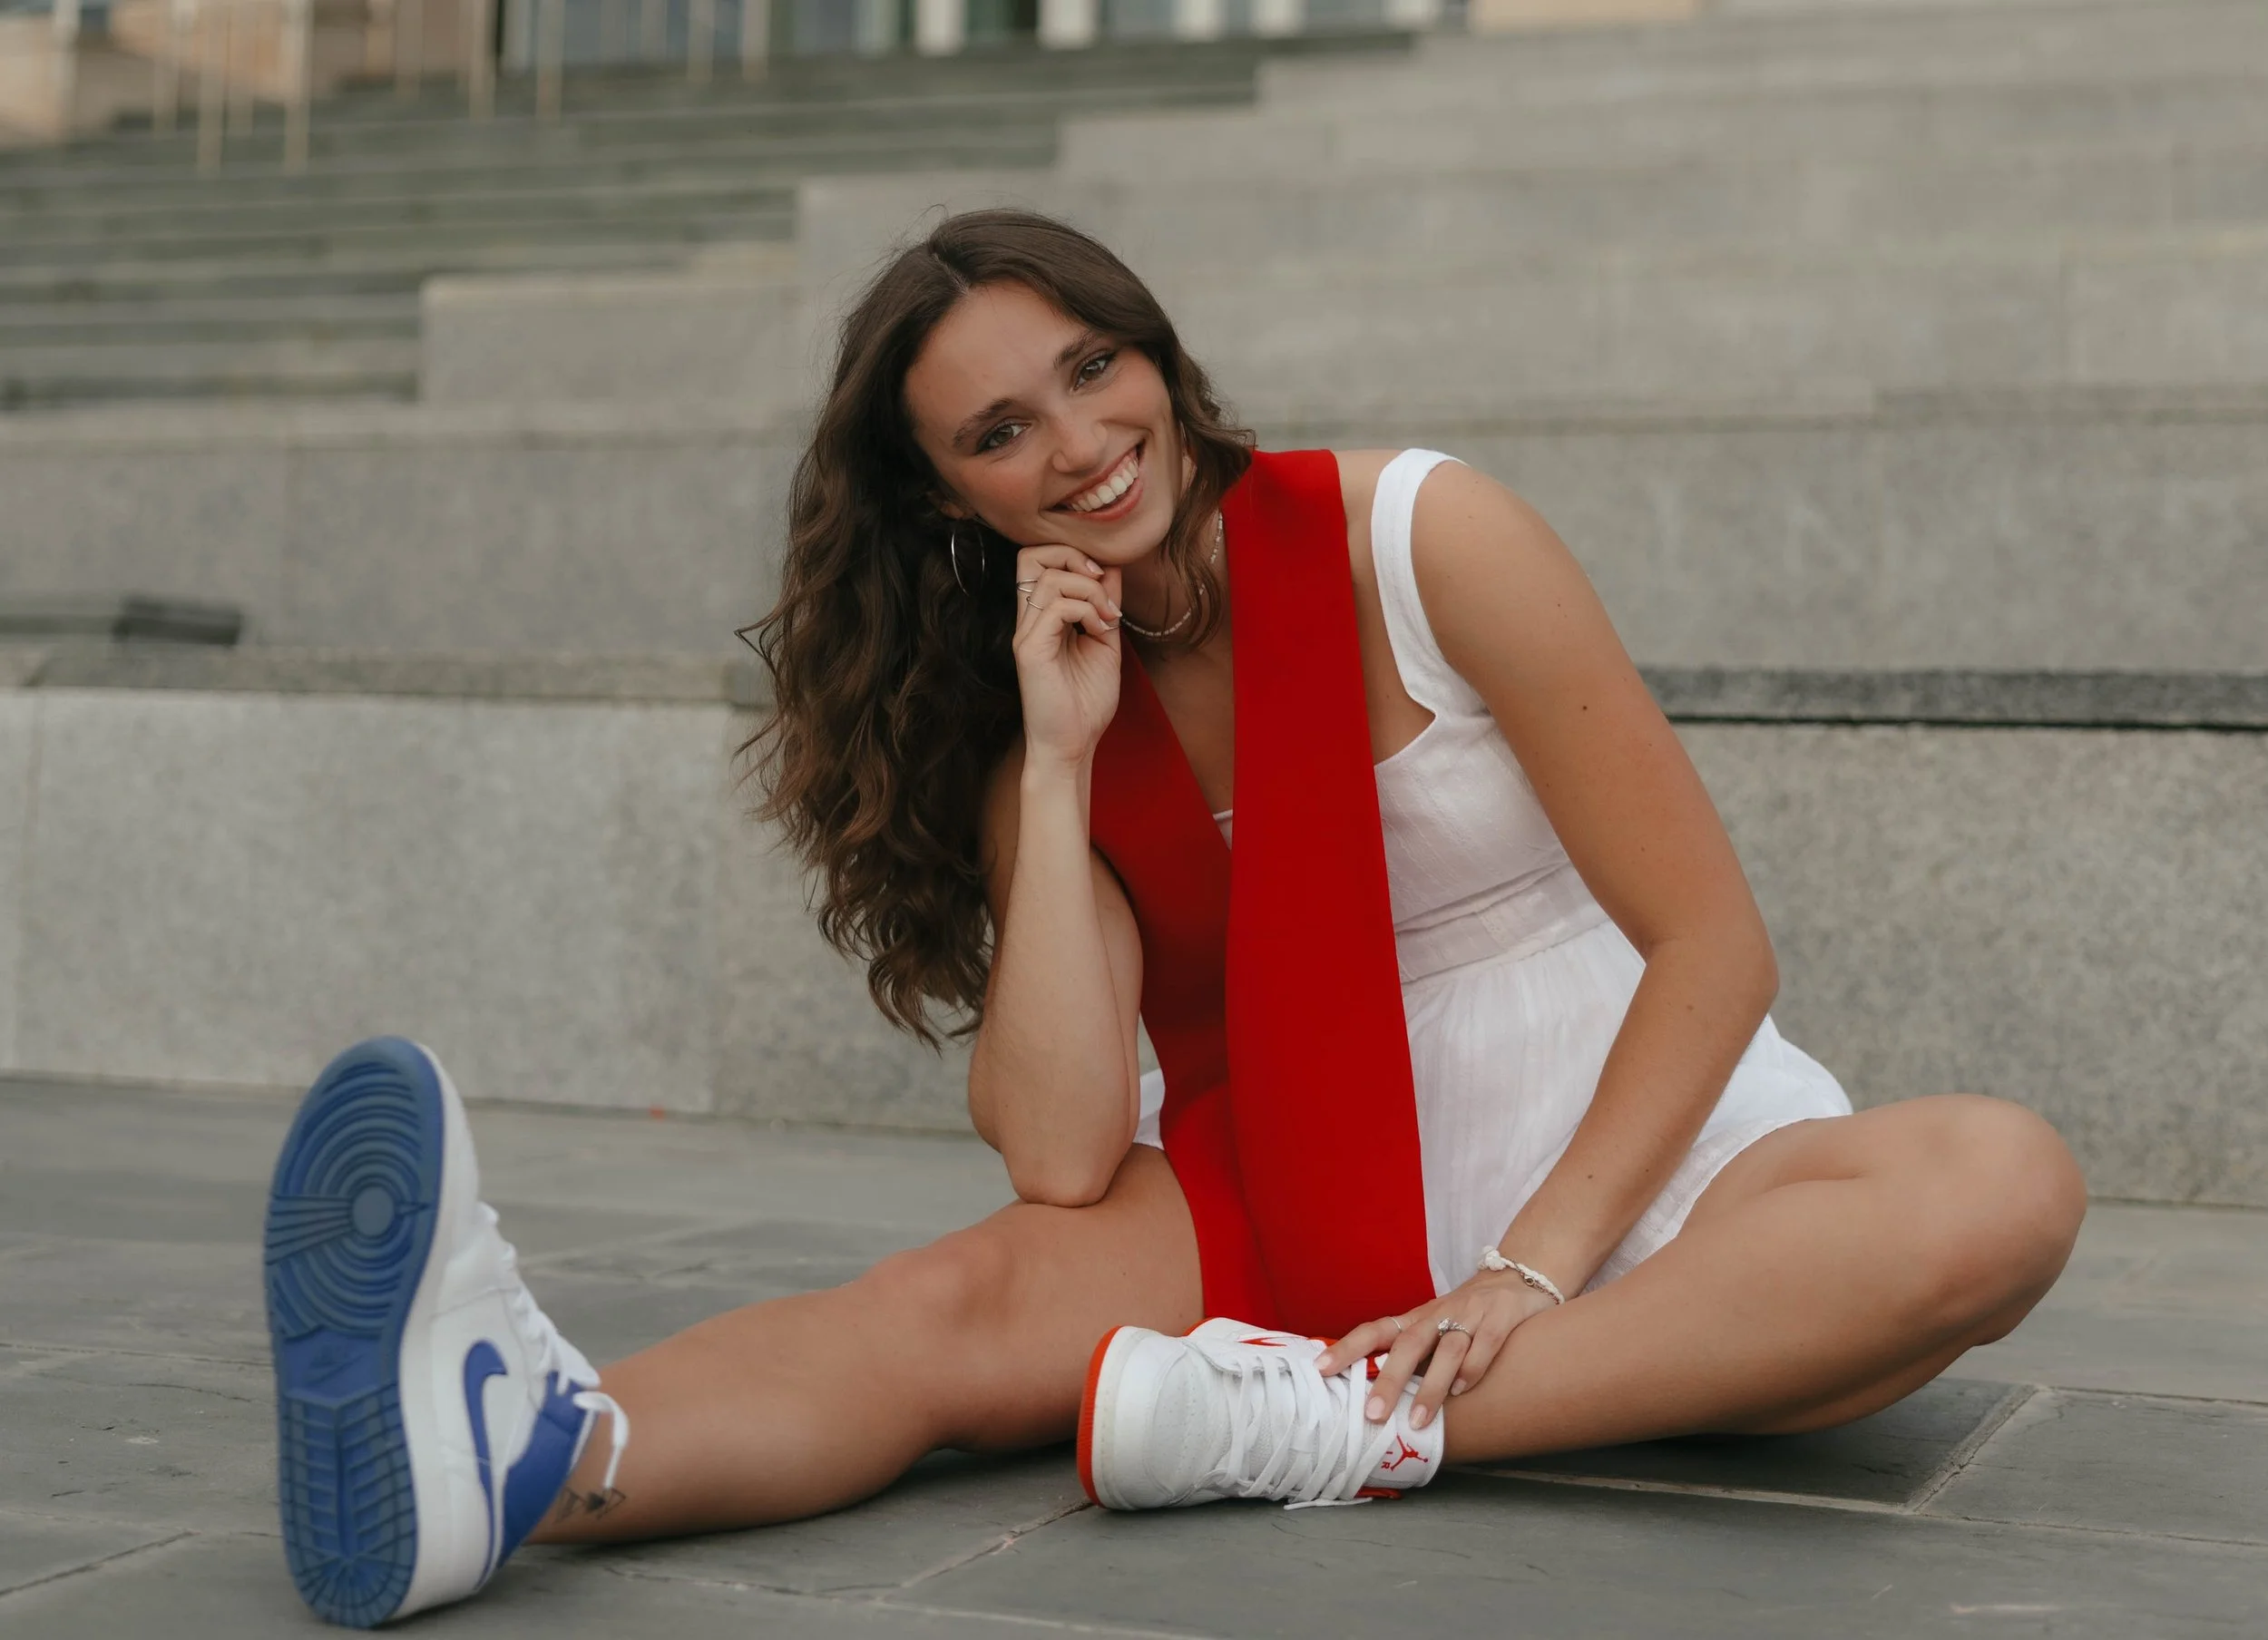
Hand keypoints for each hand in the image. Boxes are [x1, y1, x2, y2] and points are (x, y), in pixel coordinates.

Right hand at [1010, 544, 1122, 769]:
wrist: (1073, 746)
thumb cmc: (1086, 702)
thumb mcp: (1104, 642)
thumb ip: (1105, 606)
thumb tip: (1112, 568)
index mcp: (1042, 617)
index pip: (1039, 560)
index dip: (1073, 555)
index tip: (1105, 579)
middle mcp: (1028, 621)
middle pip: (1031, 555)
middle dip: (1073, 556)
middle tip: (1100, 582)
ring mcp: (1026, 634)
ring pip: (1048, 578)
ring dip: (1089, 591)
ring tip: (1107, 618)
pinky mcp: (1030, 650)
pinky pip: (1056, 608)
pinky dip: (1086, 611)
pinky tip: (1100, 632)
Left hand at [1316, 1273, 1558, 1431]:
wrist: (1516, 1278)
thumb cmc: (1464, 1314)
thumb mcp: (1432, 1328)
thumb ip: (1408, 1355)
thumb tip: (1368, 1392)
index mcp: (1414, 1319)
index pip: (1374, 1330)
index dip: (1347, 1348)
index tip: (1321, 1371)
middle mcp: (1438, 1315)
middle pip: (1408, 1344)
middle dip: (1388, 1379)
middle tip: (1373, 1415)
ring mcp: (1470, 1316)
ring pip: (1447, 1350)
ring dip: (1431, 1386)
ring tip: (1419, 1421)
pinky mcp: (1500, 1319)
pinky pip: (1484, 1345)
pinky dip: (1472, 1368)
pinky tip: (1461, 1391)